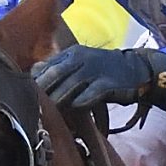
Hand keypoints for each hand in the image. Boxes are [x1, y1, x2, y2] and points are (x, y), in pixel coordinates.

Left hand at [32, 44, 165, 108]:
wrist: (137, 70)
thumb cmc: (105, 71)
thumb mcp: (82, 64)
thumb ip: (60, 68)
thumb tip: (34, 72)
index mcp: (73, 53)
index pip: (48, 65)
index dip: (37, 81)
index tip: (28, 94)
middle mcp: (83, 58)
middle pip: (56, 74)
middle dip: (45, 91)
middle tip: (36, 106)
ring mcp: (96, 70)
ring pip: (70, 85)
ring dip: (60, 100)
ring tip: (51, 113)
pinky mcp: (108, 84)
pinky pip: (90, 95)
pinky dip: (80, 103)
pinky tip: (74, 111)